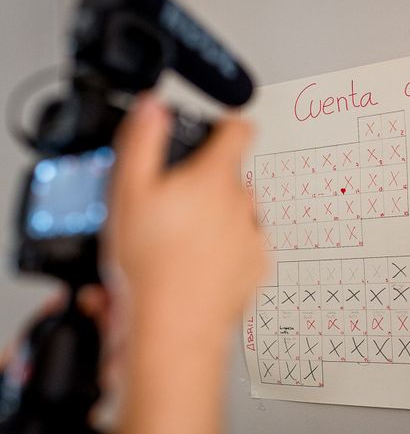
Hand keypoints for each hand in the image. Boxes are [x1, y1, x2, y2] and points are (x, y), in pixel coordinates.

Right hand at [105, 94, 265, 433]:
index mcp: (215, 178)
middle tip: (173, 203)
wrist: (174, 328)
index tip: (218, 127)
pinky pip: (243, 244)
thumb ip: (144, 140)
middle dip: (207, 181)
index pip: (238, 129)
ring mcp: (252, 236)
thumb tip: (155, 105)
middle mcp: (242, 203)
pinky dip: (225, 247)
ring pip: (236, 211)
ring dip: (216, 215)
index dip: (226, 122)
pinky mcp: (256, 266)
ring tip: (181, 239)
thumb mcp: (129, 192)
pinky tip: (197, 261)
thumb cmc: (152, 267)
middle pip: (230, 176)